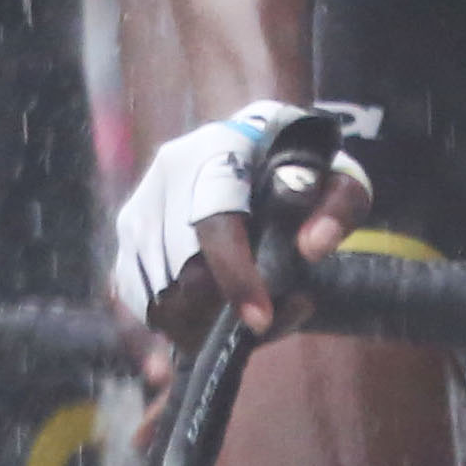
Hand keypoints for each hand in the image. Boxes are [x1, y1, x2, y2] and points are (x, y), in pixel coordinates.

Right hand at [113, 103, 374, 389]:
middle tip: (263, 318)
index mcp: (218, 151)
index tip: (260, 320)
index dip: (235, 278)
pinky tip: (210, 318)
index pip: (215, 224)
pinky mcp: (127, 236)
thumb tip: (313, 249)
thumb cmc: (296, 166)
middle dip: (219, 312)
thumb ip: (337, 207)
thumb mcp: (336, 177)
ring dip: (198, 324)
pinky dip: (175, 322)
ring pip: (156, 294)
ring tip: (240, 314)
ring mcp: (140, 206)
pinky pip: (140, 300)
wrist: (249, 141)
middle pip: (178, 271)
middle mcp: (166, 176)